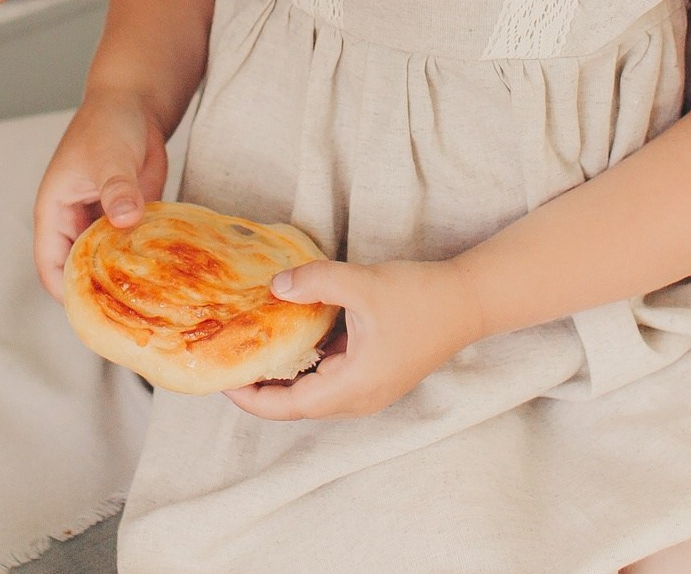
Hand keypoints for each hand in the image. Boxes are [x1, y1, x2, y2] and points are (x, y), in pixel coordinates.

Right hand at [32, 92, 168, 298]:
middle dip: (99, 292)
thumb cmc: (108, 123)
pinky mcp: (128, 219)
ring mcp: (102, 223)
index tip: (93, 313)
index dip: (66, 292)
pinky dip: (144, 262)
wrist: (135, 104)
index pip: (51, 265)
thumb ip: (117, 188)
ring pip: (107, 263)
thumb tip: (125, 219)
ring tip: (150, 303)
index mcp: (55, 211)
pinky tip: (166, 278)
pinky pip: (132, 249)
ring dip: (124, 278)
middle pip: (79, 271)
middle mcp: (75, 223)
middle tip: (129, 316)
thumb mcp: (109, 157)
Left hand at [225, 258, 484, 420]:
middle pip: (296, 403)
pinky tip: (289, 334)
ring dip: (283, 374)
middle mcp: (359, 398)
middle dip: (260, 387)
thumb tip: (275, 286)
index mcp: (353, 388)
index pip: (287, 406)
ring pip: (313, 389)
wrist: (469, 300)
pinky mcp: (376, 373)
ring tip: (250, 349)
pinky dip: (307, 361)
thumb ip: (315, 283)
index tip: (221, 379)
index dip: (250, 397)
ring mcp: (369, 388)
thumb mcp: (362, 284)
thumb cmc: (420, 297)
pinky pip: (331, 375)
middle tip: (227, 361)